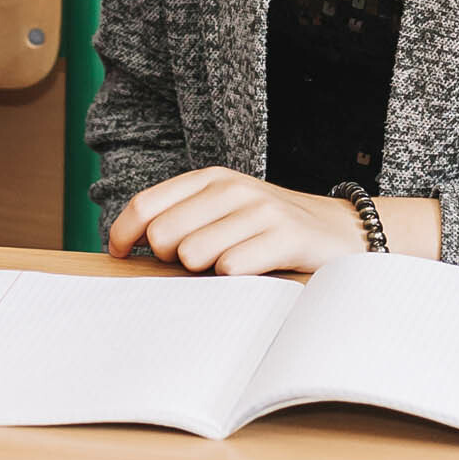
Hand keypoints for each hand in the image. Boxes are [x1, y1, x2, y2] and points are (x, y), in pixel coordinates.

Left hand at [105, 168, 367, 274]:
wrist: (339, 231)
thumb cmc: (266, 230)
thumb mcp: (222, 212)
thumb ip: (179, 221)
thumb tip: (122, 247)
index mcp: (209, 178)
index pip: (144, 206)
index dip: (122, 235)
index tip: (119, 257)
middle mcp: (232, 188)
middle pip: (163, 235)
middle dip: (172, 259)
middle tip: (201, 263)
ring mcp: (260, 210)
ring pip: (193, 254)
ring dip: (206, 273)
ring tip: (231, 265)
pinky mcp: (285, 236)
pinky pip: (231, 268)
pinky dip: (236, 281)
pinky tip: (254, 274)